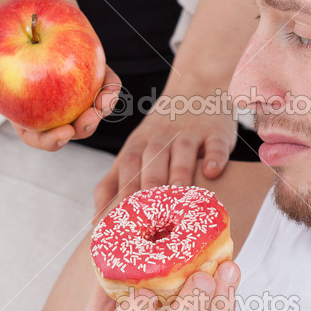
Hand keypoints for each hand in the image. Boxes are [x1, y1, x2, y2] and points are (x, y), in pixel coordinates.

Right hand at [0, 0, 119, 148]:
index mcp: (8, 88)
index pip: (28, 126)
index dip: (43, 139)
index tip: (57, 134)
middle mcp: (36, 80)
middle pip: (62, 117)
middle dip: (78, 129)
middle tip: (85, 123)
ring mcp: (61, 61)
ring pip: (85, 97)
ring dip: (99, 109)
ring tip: (104, 106)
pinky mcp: (80, 39)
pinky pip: (98, 67)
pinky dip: (107, 79)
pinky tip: (112, 84)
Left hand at [94, 82, 237, 212]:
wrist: (196, 87)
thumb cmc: (161, 132)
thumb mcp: (134, 151)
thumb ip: (113, 183)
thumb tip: (94, 221)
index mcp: (137, 146)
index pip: (126, 170)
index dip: (121, 196)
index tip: (121, 224)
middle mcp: (161, 139)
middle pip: (151, 161)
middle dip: (148, 189)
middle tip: (149, 219)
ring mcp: (189, 133)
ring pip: (182, 152)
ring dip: (179, 173)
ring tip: (179, 198)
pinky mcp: (216, 131)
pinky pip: (215, 144)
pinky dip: (214, 157)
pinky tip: (212, 172)